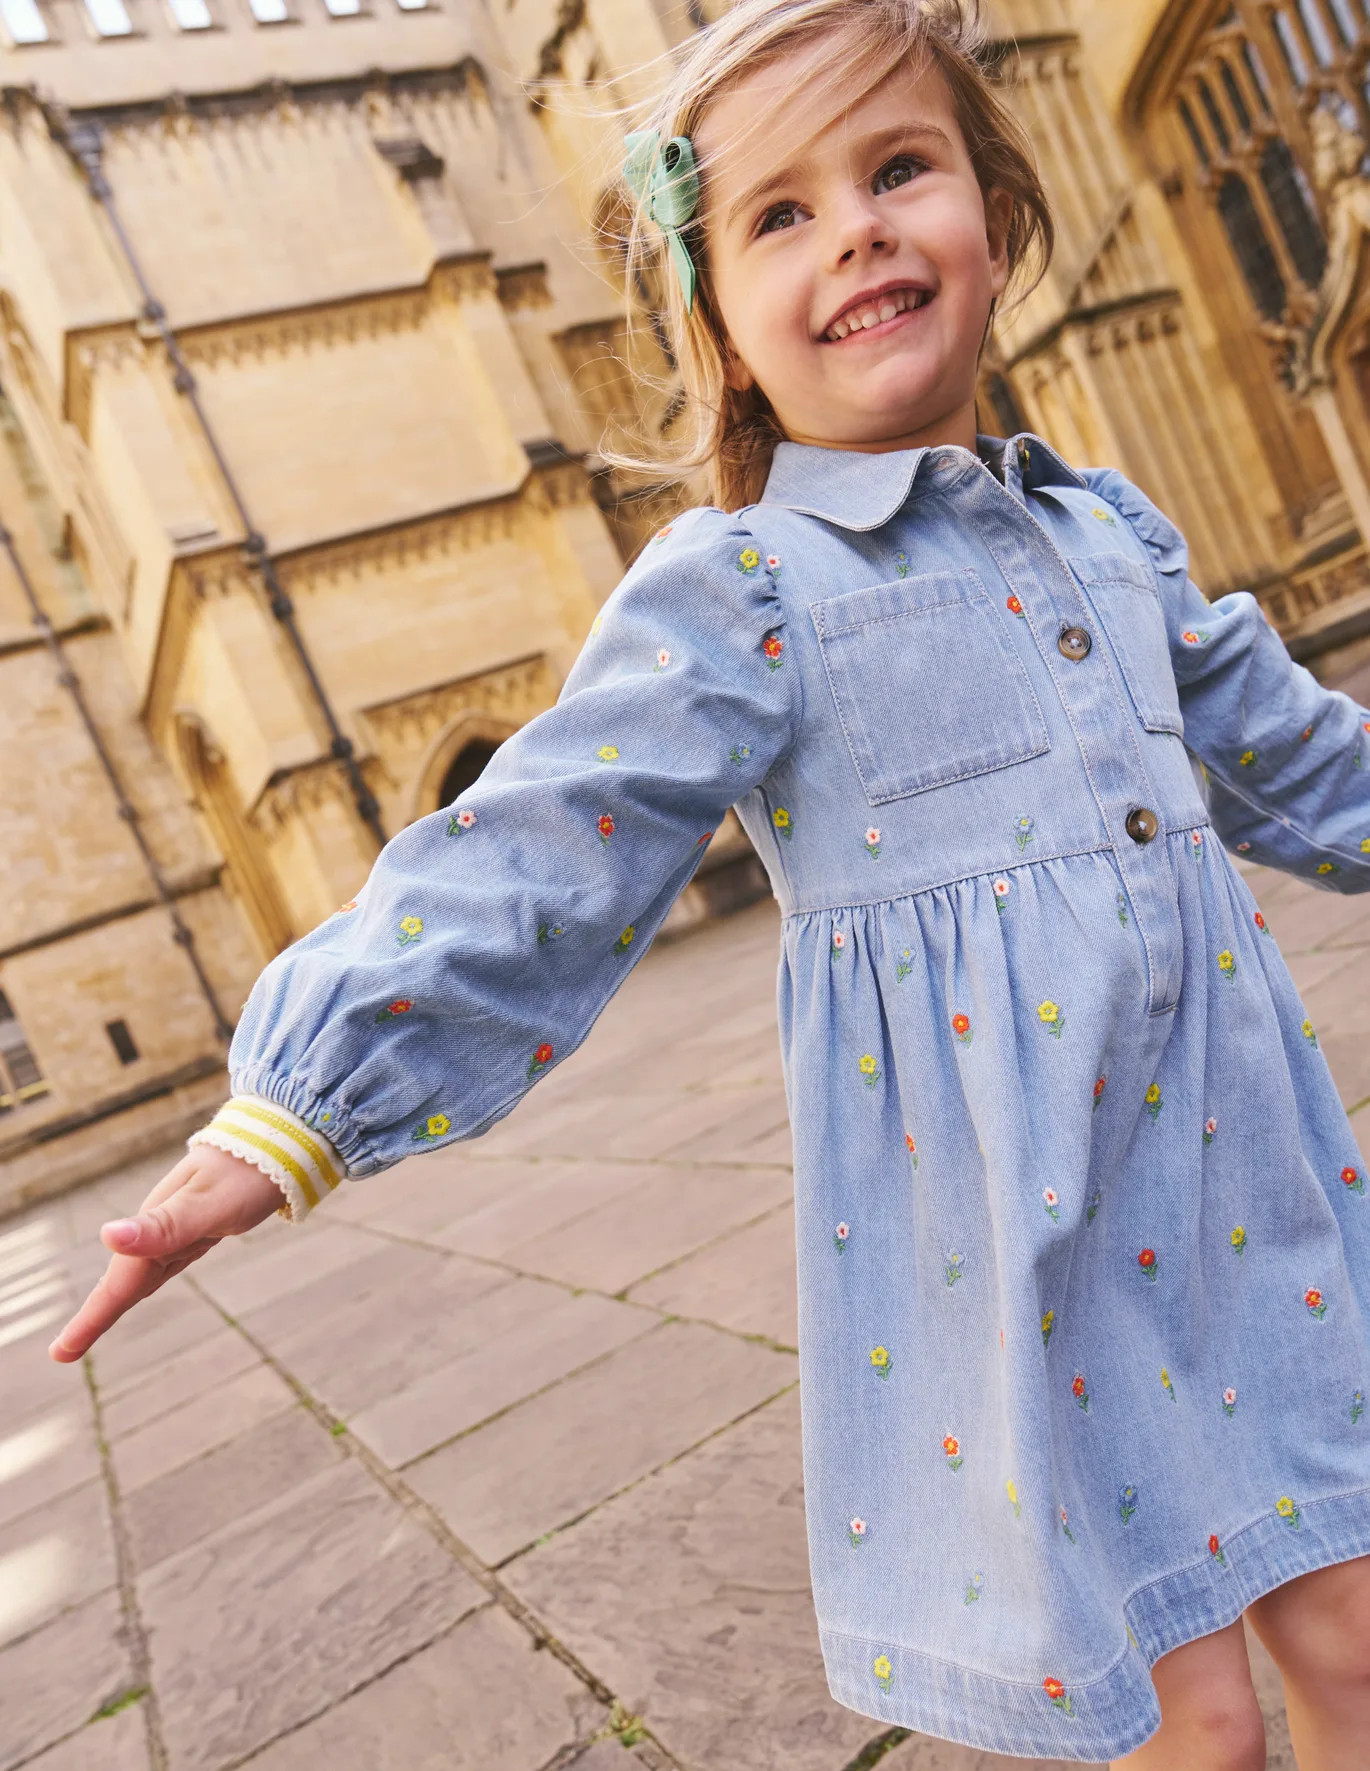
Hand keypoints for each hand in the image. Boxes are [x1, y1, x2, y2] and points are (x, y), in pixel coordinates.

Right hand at [49, 1145, 284, 1362]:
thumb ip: (162, 1225)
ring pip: (139, 1274)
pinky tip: (134, 1290)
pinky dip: (141, 1283)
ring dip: (111, 1302)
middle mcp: (160, 1226)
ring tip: (84, 1332)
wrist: (279, 1139)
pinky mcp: (194, 1228)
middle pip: (123, 1281)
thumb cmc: (249, 1170)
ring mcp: (176, 1227)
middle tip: (61, 1353)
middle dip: (93, 1317)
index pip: (119, 1282)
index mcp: (157, 1224)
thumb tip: (106, 1236)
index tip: (60, 1354)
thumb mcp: (210, 1202)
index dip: (92, 1319)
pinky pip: (160, 1264)